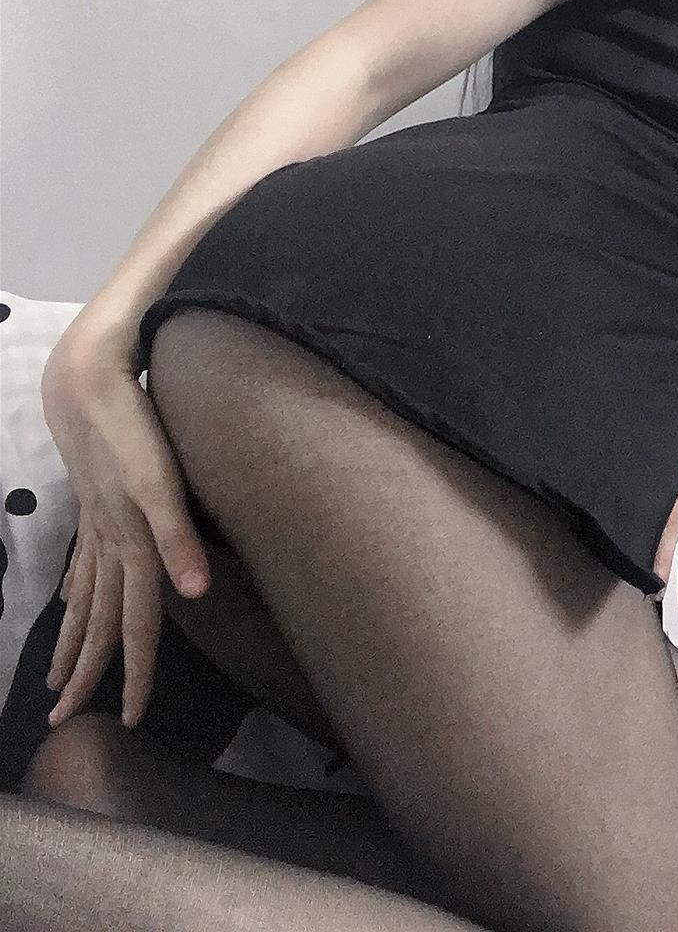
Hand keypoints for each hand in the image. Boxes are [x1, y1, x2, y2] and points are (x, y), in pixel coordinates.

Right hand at [40, 325, 214, 731]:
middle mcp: (108, 542)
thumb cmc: (133, 426)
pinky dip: (71, 597)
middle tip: (66, 722)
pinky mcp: (92, 505)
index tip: (134, 719)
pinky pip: (79, 567)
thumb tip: (196, 592)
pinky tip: (64, 608)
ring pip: (84, 599)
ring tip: (55, 686)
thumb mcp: (162, 480)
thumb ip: (178, 536)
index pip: (138, 623)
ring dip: (74, 643)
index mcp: (131, 543)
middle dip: (87, 675)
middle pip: (101, 622)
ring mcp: (95, 525)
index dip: (139, 672)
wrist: (87, 381)